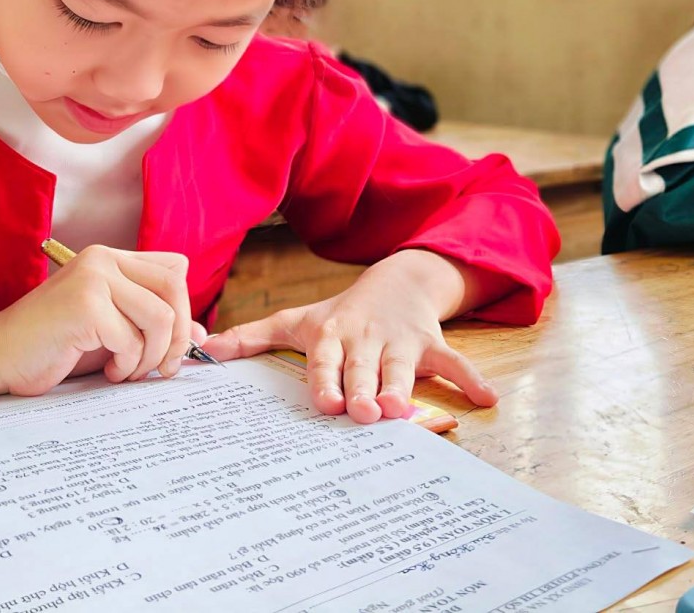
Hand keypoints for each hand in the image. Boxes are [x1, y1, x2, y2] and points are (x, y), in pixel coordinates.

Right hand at [0, 246, 205, 396]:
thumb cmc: (55, 346)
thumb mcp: (113, 332)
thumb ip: (154, 327)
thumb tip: (203, 336)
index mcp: (111, 258)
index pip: (174, 271)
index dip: (184, 310)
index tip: (173, 346)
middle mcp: (103, 259)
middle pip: (174, 288)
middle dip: (178, 335)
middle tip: (163, 368)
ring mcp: (94, 279)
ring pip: (160, 317)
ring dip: (151, 357)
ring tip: (128, 372)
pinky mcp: (85, 305)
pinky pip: (132, 339)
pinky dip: (126, 364)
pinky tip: (108, 370)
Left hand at [203, 251, 498, 424]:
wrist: (397, 279)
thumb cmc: (340, 313)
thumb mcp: (298, 320)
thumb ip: (254, 337)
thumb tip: (206, 352)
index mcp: (333, 333)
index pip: (325, 359)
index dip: (326, 379)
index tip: (327, 403)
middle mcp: (366, 337)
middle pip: (363, 367)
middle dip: (363, 388)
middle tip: (363, 413)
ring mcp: (402, 340)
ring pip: (404, 366)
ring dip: (404, 386)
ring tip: (402, 410)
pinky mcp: (432, 343)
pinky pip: (454, 361)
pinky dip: (471, 378)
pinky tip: (487, 399)